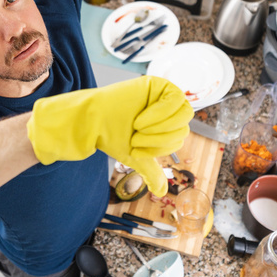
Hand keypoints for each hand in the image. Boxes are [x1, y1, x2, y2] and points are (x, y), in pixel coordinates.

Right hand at [27, 76, 193, 196]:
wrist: (93, 120)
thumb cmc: (112, 135)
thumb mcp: (136, 156)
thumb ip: (151, 171)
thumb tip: (161, 192)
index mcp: (166, 124)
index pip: (179, 138)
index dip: (159, 147)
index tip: (136, 146)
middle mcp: (168, 109)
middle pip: (183, 128)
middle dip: (158, 139)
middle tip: (135, 137)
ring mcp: (164, 95)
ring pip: (182, 116)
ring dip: (159, 127)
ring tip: (137, 127)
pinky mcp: (159, 83)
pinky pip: (176, 99)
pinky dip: (160, 114)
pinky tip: (141, 118)